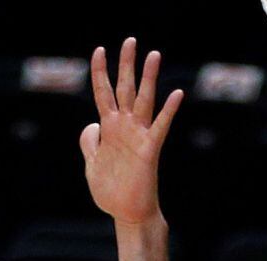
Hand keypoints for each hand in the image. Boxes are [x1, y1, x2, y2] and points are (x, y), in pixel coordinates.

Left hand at [80, 38, 182, 225]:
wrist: (128, 215)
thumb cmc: (112, 193)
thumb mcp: (91, 165)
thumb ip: (89, 143)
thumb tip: (90, 124)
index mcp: (109, 130)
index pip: (103, 94)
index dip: (100, 73)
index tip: (99, 51)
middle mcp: (125, 128)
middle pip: (125, 89)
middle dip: (126, 65)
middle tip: (131, 40)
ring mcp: (138, 137)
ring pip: (144, 101)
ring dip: (148, 78)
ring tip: (154, 54)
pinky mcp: (149, 150)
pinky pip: (160, 126)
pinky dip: (168, 111)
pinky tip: (177, 94)